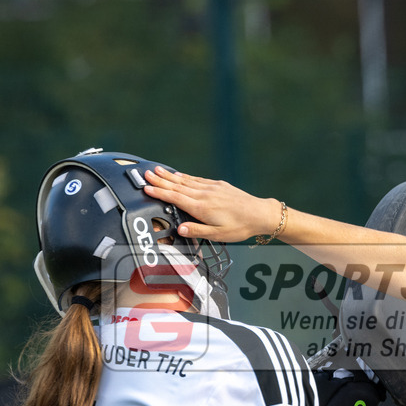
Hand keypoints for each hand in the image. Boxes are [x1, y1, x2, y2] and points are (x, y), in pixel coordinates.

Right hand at [143, 166, 276, 242]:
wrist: (260, 214)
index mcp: (202, 208)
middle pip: (177, 186)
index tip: (147, 188)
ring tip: (158, 170)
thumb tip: (181, 229)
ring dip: (170, 176)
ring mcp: (212, 188)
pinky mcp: (219, 185)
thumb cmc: (241, 226)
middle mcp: (205, 195)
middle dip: (160, 180)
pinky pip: (198, 179)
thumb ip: (197, 231)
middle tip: (146, 174)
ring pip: (186, 181)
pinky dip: (186, 177)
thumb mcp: (218, 234)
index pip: (175, 198)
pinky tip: (180, 175)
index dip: (159, 193)